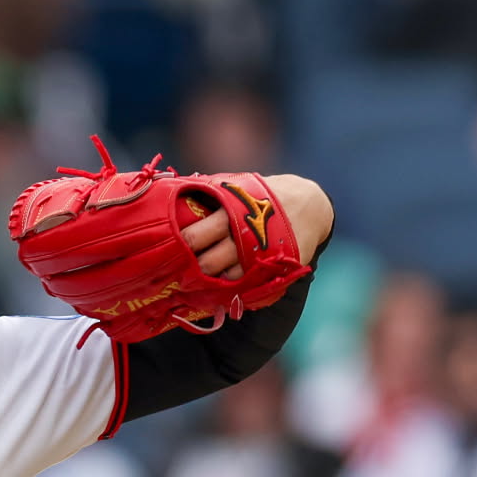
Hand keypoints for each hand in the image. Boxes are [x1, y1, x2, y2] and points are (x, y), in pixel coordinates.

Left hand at [181, 174, 333, 278]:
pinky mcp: (273, 270)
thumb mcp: (237, 188)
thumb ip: (209, 192)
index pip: (194, 235)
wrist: (310, 205)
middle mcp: (243, 236)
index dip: (177, 247)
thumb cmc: (262, 195)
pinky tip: (221, 287)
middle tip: (179, 274)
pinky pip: (246, 287)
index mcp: (230, 212)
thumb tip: (172, 192)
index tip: (166, 253)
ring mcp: (259, 256)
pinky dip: (231, 288)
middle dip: (191, 270)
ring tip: (197, 282)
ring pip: (225, 279)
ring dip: (209, 283)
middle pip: (206, 263)